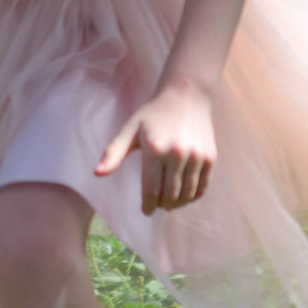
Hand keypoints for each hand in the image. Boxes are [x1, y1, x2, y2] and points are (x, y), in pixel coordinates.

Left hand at [95, 80, 216, 213]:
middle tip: (156, 206)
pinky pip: (202, 187)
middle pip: (169, 195)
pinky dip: (193, 197)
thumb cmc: (153, 114)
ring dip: (177, 204)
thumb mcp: (131, 129)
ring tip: (169, 203)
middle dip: (161, 205)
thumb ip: (113, 153)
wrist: (186, 96)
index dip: (147, 205)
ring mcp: (196, 157)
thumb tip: (97, 174)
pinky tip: (184, 196)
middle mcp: (178, 155)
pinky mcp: (210, 158)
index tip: (145, 210)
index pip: (151, 190)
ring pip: (187, 194)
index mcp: (155, 150)